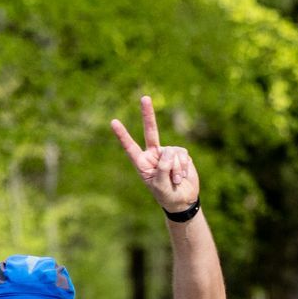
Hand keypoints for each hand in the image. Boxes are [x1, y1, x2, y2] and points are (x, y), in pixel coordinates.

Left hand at [111, 96, 198, 212]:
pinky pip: (182, 155)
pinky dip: (183, 167)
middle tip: (144, 98)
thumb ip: (163, 168)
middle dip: (148, 114)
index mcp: (142, 163)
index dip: (123, 135)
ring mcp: (168, 153)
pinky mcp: (181, 154)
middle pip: (150, 131)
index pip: (130, 147)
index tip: (114, 122)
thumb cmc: (167, 195)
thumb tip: (170, 152)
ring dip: (176, 169)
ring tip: (175, 180)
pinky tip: (182, 176)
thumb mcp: (160, 185)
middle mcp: (154, 154)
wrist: (183, 200)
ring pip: (172, 152)